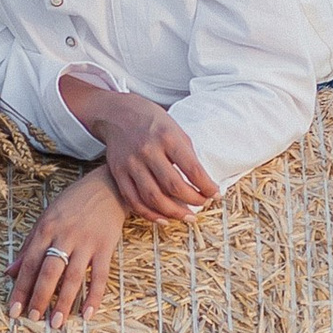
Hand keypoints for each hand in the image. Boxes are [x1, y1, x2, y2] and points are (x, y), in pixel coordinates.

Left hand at [9, 168, 129, 327]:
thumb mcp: (46, 219)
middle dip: (40, 297)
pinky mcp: (106, 246)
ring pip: (73, 276)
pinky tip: (87, 313)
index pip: (29, 263)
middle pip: (49, 271)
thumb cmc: (72, 204)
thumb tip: (9, 272)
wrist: (107, 187)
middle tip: (33, 319)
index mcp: (46, 228)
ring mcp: (87, 242)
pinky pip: (100, 275)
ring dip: (64, 302)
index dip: (20, 288)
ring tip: (57, 323)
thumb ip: (28, 246)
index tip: (14, 309)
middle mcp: (65, 236)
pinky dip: (94, 295)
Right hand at [86, 90, 219, 222]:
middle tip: (203, 205)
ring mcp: (131, 163)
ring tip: (187, 217)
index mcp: (167, 137)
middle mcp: (148, 150)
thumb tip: (202, 182)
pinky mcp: (118, 173)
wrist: (117, 113)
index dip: (207, 186)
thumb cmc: (152, 122)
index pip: (192, 169)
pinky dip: (150, 214)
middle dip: (193, 200)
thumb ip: (187, 155)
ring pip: (153, 197)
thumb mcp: (175, 130)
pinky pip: (134, 200)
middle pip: (173, 186)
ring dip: (173, 212)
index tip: (216, 195)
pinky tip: (164, 218)